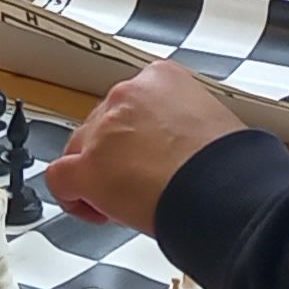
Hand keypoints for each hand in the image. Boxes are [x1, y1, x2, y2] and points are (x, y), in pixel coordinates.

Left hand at [41, 60, 247, 230]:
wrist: (225, 188)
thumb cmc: (228, 164)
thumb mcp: (213, 122)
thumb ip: (186, 123)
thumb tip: (185, 146)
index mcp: (161, 78)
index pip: (131, 100)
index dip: (136, 132)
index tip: (147, 150)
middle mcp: (127, 96)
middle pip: (101, 125)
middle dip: (115, 154)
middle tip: (139, 180)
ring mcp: (104, 130)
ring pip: (80, 150)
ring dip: (98, 174)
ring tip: (126, 200)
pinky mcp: (88, 166)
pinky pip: (60, 179)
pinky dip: (74, 198)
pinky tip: (97, 211)